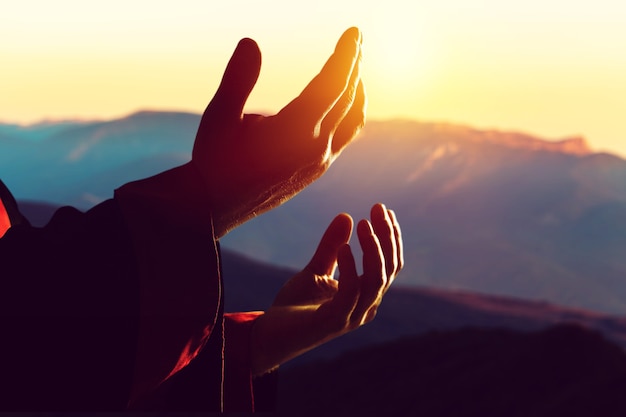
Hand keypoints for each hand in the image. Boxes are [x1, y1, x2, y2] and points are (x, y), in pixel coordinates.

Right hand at [191, 27, 364, 237]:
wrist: (216, 206)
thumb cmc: (214, 159)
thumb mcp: (220, 116)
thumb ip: (238, 79)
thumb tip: (250, 42)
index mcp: (293, 132)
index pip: (330, 86)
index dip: (345, 56)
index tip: (354, 33)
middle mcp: (314, 148)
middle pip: (346, 99)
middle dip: (353, 65)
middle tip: (356, 39)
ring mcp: (319, 162)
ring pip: (352, 120)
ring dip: (357, 91)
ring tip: (355, 69)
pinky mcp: (316, 171)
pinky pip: (345, 137)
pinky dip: (351, 114)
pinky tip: (344, 105)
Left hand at [250, 203, 402, 375]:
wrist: (271, 335)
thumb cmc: (295, 306)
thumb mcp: (315, 269)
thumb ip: (331, 247)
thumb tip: (347, 216)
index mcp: (365, 295)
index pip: (390, 264)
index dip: (390, 237)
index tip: (383, 209)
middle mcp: (366, 306)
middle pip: (388, 269)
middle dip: (386, 237)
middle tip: (378, 209)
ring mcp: (353, 316)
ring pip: (376, 280)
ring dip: (372, 249)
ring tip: (362, 223)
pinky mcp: (335, 321)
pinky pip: (351, 292)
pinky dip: (351, 268)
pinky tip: (343, 247)